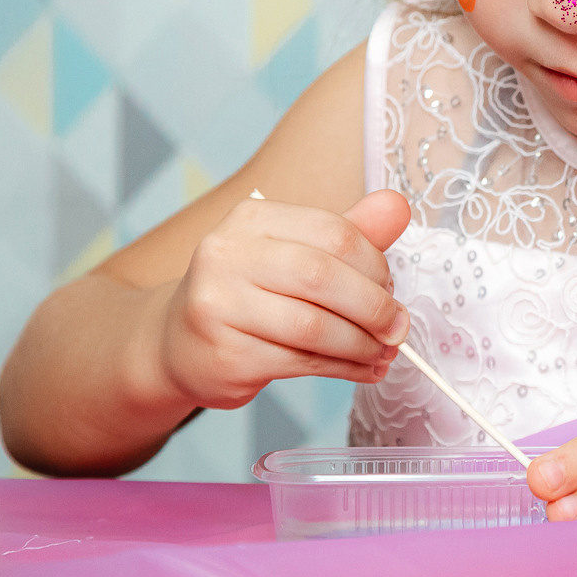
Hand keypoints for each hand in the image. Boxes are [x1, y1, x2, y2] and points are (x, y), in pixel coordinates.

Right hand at [138, 189, 412, 411]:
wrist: (178, 344)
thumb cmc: (249, 293)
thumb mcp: (295, 252)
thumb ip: (349, 232)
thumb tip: (398, 206)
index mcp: (250, 219)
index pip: (333, 232)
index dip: (376, 264)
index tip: (392, 289)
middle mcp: (226, 256)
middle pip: (323, 277)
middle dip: (374, 307)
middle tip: (397, 328)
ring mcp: (219, 307)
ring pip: (314, 327)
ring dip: (362, 345)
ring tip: (383, 353)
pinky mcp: (225, 355)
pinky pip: (300, 362)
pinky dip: (343, 368)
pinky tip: (361, 370)